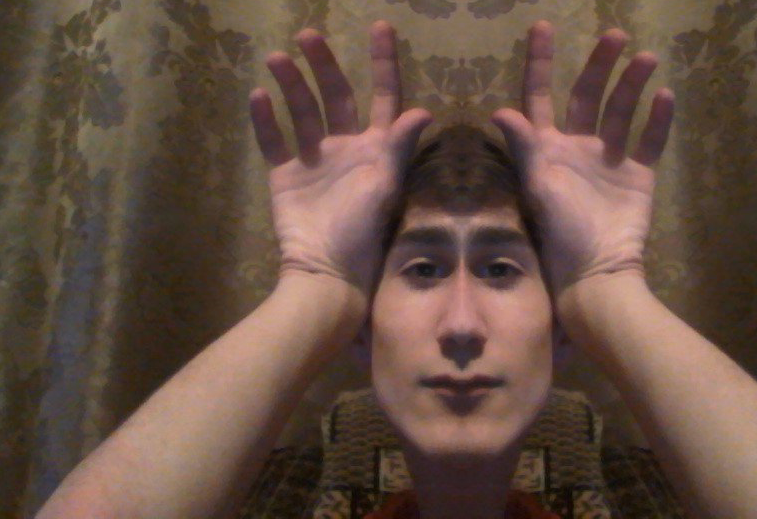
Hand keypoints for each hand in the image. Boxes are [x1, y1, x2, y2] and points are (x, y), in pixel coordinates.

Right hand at [250, 21, 431, 295]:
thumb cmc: (363, 230)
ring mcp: (314, 161)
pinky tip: (258, 95)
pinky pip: (274, 140)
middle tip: (308, 35)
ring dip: (291, 84)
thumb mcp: (385, 185)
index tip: (380, 27)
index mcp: (377, 148)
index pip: (383, 96)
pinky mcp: (286, 176)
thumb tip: (424, 110)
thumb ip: (399, 147)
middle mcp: (346, 147)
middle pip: (335, 96)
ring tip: (277, 58)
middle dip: (323, 64)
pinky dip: (265, 119)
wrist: (326, 269)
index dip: (383, 63)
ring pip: (302, 112)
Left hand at [491, 21, 673, 294]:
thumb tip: (499, 110)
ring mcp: (609, 161)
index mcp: (547, 148)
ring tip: (647, 58)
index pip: (541, 96)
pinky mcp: (637, 176)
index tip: (543, 26)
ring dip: (633, 84)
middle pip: (587, 96)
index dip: (541, 62)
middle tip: (615, 35)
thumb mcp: (538, 186)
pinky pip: (650, 141)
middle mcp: (577, 147)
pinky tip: (666, 96)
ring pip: (622, 111)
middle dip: (600, 65)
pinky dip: (658, 119)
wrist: (596, 269)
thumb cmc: (560, 230)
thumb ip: (524, 148)